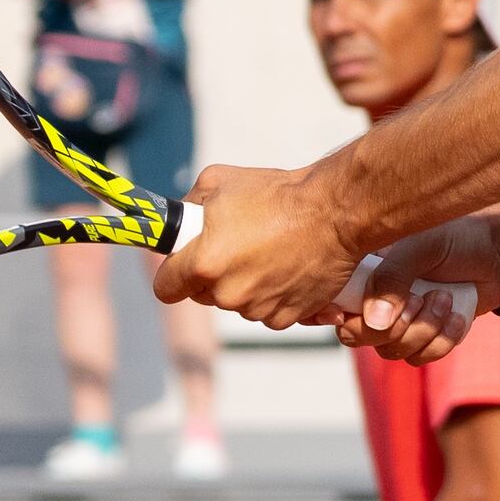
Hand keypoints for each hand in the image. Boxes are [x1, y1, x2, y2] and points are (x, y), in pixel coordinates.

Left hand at [156, 161, 381, 326]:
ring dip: (245, 284)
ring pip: (237, 303)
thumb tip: (182, 219)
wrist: (334, 213)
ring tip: (268, 251)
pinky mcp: (285, 318)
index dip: (172, 274)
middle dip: (212, 275)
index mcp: (204, 264)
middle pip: (203, 296)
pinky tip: (286, 267)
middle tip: (235, 247)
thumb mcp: (219, 182)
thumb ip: (189, 204)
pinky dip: (273, 295)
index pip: (165, 288)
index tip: (182, 265)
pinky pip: (266, 311)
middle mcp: (228, 294)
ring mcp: (257, 310)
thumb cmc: (278, 193)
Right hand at [328, 210, 499, 365]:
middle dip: (391, 326)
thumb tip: (374, 322)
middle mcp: (372, 298)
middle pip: (354, 336)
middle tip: (418, 298)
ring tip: (445, 298)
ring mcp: (397, 321)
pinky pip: (420, 358)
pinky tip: (457, 315)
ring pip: (391, 351)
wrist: (498, 254)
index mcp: (361, 271)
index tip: (345, 314)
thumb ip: (393, 277)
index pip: (327, 301)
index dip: (327, 314)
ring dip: (424, 329)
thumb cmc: (456, 237)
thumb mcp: (421, 245)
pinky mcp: (423, 338)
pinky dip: (442, 340)